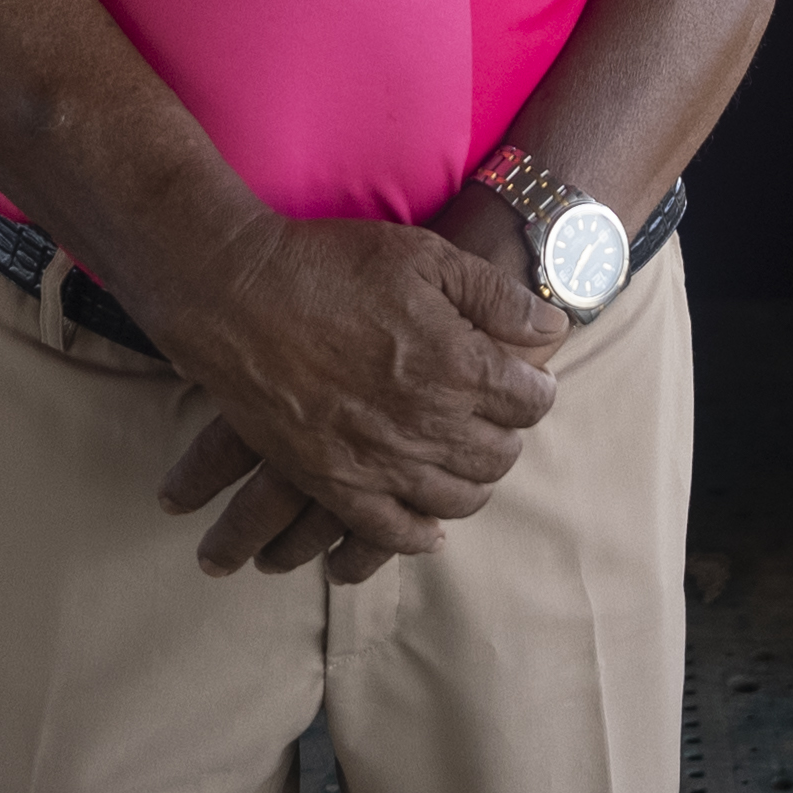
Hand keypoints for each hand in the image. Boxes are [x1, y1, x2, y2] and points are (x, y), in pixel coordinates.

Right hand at [147, 213, 561, 576]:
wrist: (239, 293)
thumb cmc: (332, 264)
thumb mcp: (424, 256)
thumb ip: (496, 296)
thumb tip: (553, 327)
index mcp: (458, 366)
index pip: (530, 402)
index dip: (535, 389)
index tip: (526, 380)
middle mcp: (427, 424)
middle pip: (498, 455)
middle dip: (507, 436)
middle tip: (496, 418)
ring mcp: (379, 461)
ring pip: (456, 498)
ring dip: (472, 483)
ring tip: (466, 461)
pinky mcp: (333, 483)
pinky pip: (390, 532)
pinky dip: (416, 536)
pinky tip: (427, 527)